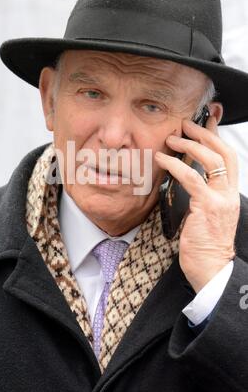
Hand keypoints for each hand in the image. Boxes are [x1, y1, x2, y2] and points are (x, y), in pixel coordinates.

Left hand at [155, 116, 239, 292]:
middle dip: (205, 133)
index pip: (228, 158)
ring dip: (189, 145)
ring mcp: (221, 199)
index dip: (217, 137)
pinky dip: (175, 165)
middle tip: (186, 124)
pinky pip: (191, 178)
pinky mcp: (207, 207)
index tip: (208, 121)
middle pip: (223, 152)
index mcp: (230, 194)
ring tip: (171, 139)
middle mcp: (229, 193)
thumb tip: (187, 182)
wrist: (212, 271)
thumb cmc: (206, 246)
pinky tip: (162, 160)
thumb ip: (202, 197)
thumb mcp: (207, 216)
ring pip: (210, 160)